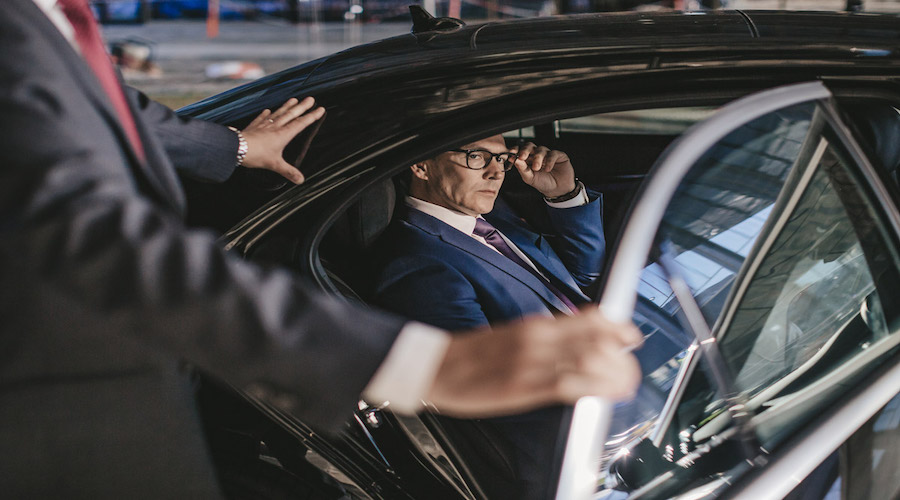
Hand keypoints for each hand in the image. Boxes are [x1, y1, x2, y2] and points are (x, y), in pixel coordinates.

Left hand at [240, 97, 325, 183]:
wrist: (237, 147)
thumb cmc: (256, 155)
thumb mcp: (275, 165)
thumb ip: (288, 172)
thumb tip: (300, 179)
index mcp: (283, 134)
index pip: (301, 123)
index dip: (311, 116)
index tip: (320, 109)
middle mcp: (275, 126)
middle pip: (291, 114)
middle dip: (302, 106)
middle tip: (311, 99)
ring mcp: (264, 125)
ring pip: (278, 113)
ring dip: (287, 106)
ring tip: (294, 99)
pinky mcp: (254, 126)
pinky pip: (262, 117)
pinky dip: (266, 114)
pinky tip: (267, 110)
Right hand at [425, 309, 641, 417]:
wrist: (436, 367)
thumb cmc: (474, 355)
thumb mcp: (514, 335)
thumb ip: (547, 337)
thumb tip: (580, 341)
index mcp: (535, 325)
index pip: (589, 318)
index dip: (617, 327)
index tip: (631, 336)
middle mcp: (538, 339)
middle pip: (596, 338)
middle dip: (622, 353)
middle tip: (631, 365)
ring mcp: (532, 363)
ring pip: (589, 359)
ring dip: (615, 371)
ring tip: (626, 380)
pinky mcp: (525, 388)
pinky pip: (569, 385)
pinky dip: (596, 386)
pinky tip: (609, 391)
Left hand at [511, 142, 576, 197]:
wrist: (558, 190)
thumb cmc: (543, 183)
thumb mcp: (530, 178)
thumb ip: (522, 168)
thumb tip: (514, 159)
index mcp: (528, 159)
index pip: (520, 150)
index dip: (516, 149)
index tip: (511, 153)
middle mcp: (537, 155)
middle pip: (530, 146)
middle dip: (525, 150)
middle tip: (522, 157)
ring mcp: (548, 154)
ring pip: (541, 149)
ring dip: (537, 158)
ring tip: (536, 168)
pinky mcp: (559, 155)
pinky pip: (553, 154)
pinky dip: (549, 161)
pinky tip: (547, 169)